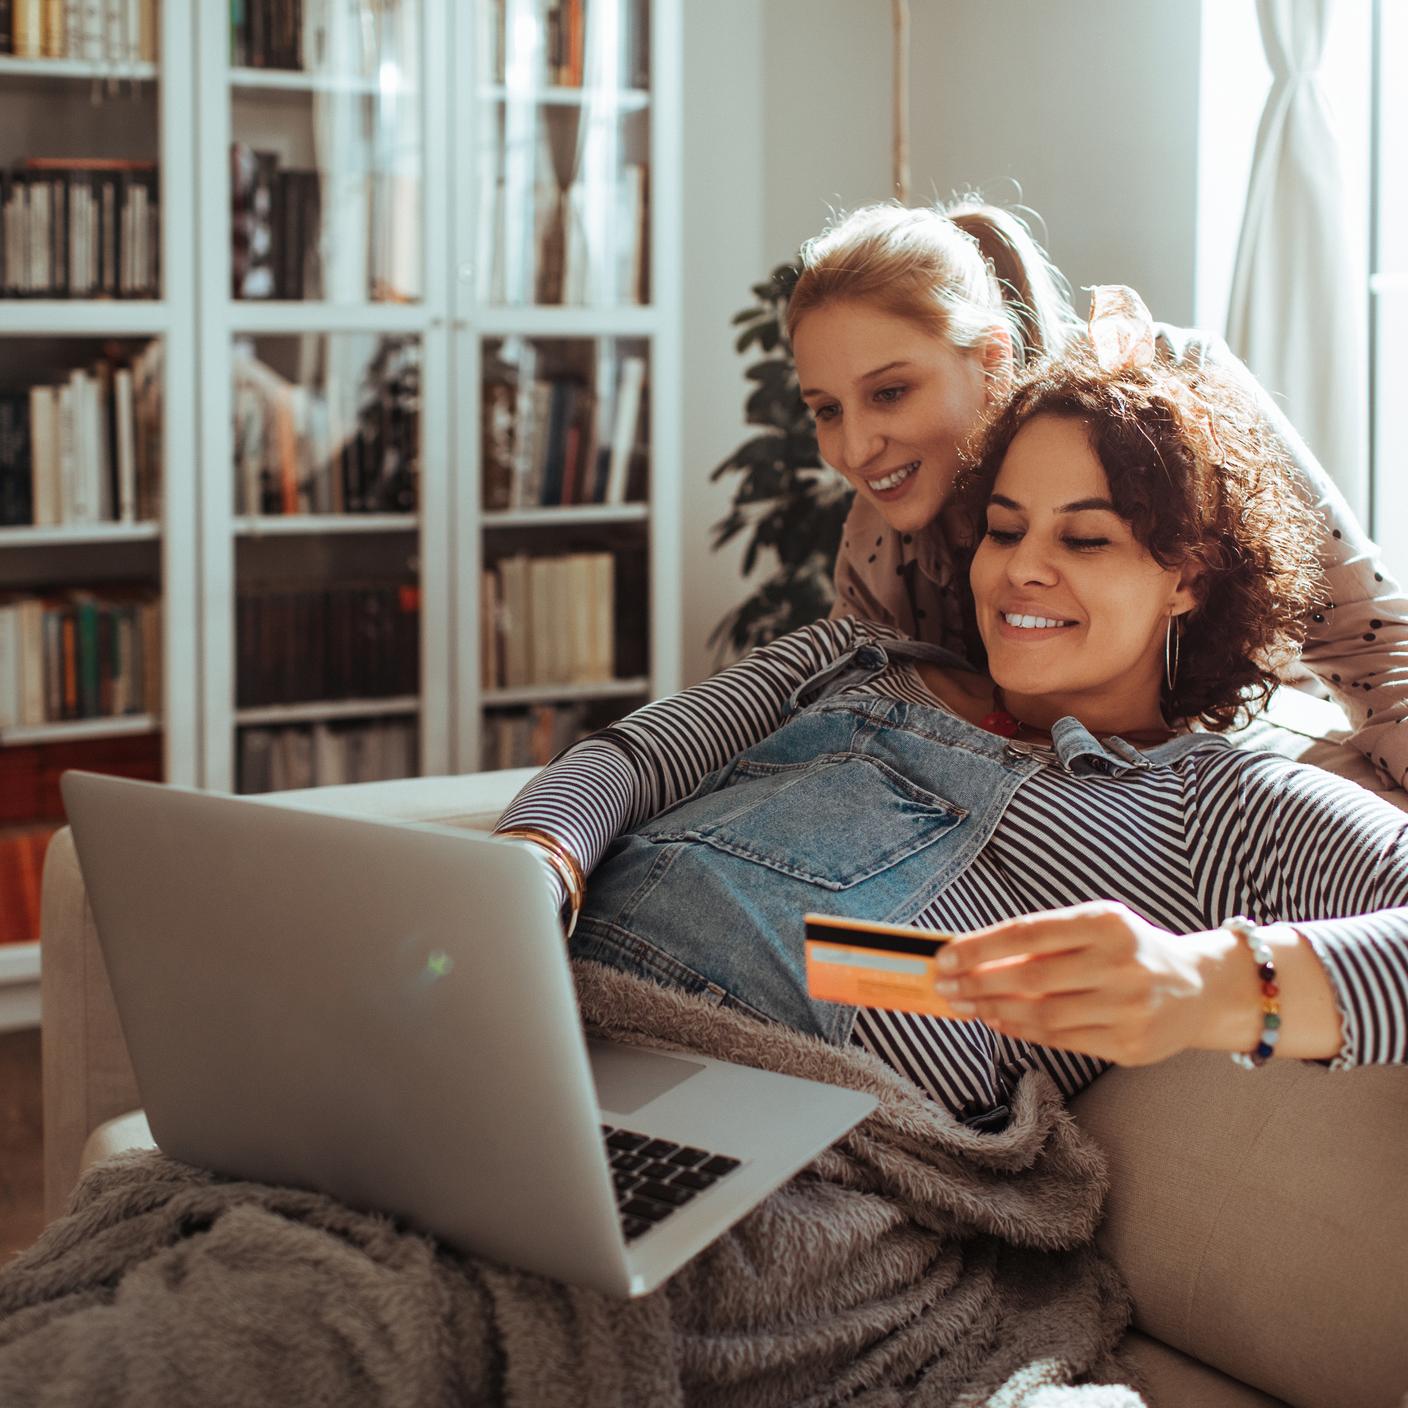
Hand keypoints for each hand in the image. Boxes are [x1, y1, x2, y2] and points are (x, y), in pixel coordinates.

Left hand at [933, 900, 1231, 1065]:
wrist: (1200, 988)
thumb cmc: (1130, 950)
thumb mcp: (1096, 926)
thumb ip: (1044, 937)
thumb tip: (973, 954)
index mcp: (1107, 923)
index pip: (1028, 933)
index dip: (980, 947)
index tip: (945, 956)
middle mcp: (1121, 964)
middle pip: (1031, 976)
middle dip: (977, 982)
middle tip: (944, 986)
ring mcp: (1128, 1007)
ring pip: (1042, 1013)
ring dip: (993, 1010)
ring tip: (964, 1005)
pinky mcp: (1130, 1045)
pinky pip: (1061, 1039)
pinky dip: (1021, 1030)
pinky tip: (997, 1021)